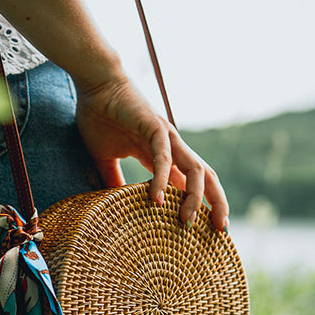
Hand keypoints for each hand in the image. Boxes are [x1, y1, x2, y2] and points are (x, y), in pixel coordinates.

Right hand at [74, 74, 228, 230]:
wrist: (94, 84)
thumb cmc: (99, 117)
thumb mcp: (104, 158)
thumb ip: (113, 180)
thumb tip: (111, 204)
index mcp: (163, 156)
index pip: (190, 184)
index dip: (203, 205)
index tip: (209, 230)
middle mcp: (172, 148)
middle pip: (204, 178)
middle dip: (216, 203)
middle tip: (220, 230)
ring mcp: (166, 137)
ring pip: (194, 169)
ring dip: (196, 197)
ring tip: (188, 221)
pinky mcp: (154, 127)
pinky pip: (163, 157)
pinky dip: (162, 178)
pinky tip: (156, 199)